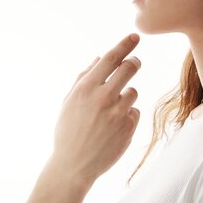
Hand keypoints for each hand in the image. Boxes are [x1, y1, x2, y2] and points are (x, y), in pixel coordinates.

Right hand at [50, 33, 140, 186]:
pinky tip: (112, 126)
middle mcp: (103, 98)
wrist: (73, 166)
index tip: (135, 36)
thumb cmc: (68, 131)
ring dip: (126, 95)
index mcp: (86, 88)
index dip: (124, 45)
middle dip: (134, 62)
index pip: (111, 58)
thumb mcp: (69, 102)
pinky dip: (126, 115)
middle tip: (134, 63)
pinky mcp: (128, 128)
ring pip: (133, 91)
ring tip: (111, 109)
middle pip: (129, 68)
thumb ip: (84, 78)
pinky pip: (134, 112)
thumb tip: (99, 58)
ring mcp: (117, 114)